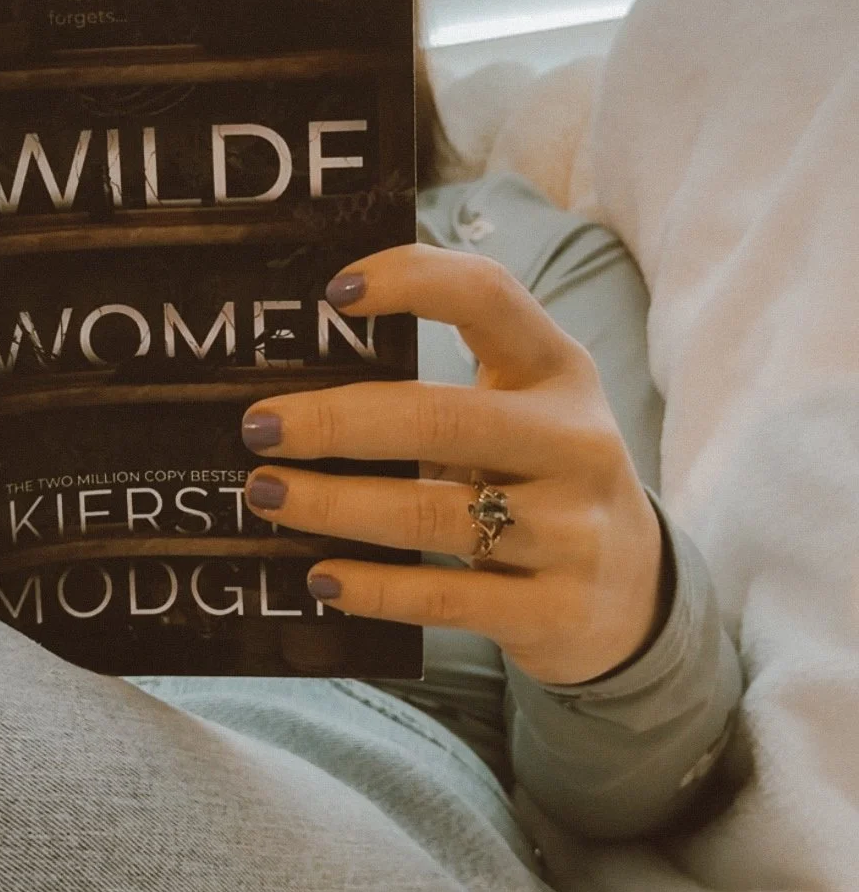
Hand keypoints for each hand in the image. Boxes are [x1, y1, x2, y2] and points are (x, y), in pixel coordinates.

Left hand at [241, 242, 665, 686]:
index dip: (413, 281)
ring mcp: (570, 530)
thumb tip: (301, 378)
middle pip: (441, 418)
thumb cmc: (543, 480)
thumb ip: (445, 388)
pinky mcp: (553, 609)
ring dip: (335, 505)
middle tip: (259, 427)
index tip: (334, 292)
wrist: (633, 594)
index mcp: (558, 372)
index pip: (489, 297)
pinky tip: (321, 578)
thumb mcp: (524, 414)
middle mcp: (574, 443)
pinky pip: (445, 596)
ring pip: (432, 514)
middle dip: (337, 422)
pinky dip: (375, 588)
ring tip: (268, 495)